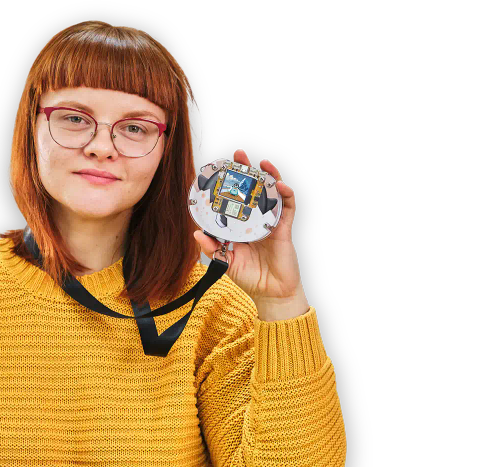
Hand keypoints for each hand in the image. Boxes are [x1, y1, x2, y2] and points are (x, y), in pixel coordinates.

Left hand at [193, 148, 303, 302]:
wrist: (272, 294)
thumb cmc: (251, 279)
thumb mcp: (227, 262)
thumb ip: (212, 248)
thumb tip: (196, 232)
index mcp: (243, 226)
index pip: (235, 200)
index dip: (229, 186)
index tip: (219, 172)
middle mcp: (257, 220)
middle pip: (253, 191)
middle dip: (248, 172)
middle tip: (239, 154)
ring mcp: (272, 223)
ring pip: (272, 194)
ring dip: (269, 176)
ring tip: (262, 163)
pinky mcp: (285, 228)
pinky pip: (287, 207)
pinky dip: (285, 194)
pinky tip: (280, 185)